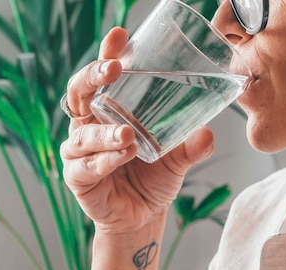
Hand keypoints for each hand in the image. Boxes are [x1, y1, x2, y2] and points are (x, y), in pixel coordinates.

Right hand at [60, 27, 214, 234]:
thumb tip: (208, 133)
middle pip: (79, 93)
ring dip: (104, 132)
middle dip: (92, 77)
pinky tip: (122, 157)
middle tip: (114, 69)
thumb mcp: (177, 158)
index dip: (107, 54)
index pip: (102, 77)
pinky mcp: (77, 178)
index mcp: (109, 111)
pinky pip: (85, 166)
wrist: (142, 218)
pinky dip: (104, 160)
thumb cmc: (153, 180)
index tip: (120, 35)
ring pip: (82, 134)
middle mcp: (89, 126)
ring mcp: (80, 152)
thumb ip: (192, 146)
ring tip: (128, 134)